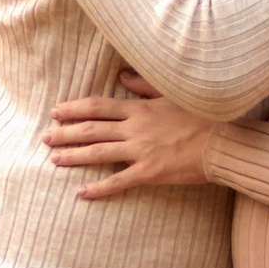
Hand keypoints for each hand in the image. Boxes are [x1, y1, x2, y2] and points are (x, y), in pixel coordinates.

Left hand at [44, 76, 221, 200]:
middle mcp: (135, 128)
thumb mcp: (171, 95)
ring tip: (54, 159)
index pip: (98, 106)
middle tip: (45, 137)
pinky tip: (81, 193)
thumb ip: (144, 85)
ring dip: (74, 156)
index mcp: (139, 108)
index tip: (55, 111)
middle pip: (91, 129)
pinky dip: (98, 188)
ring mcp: (140, 151)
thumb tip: (122, 74)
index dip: (74, 108)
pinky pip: (118, 181)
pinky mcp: (149, 172)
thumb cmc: (201, 116)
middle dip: (65, 133)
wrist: (223, 141)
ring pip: (99, 152)